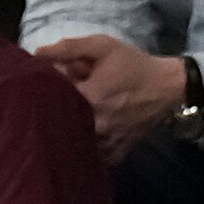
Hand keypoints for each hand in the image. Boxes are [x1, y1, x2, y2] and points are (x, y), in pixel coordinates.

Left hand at [32, 35, 185, 161]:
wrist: (168, 86)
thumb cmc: (133, 64)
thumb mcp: (102, 46)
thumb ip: (69, 48)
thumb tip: (36, 54)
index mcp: (90, 98)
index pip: (52, 97)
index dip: (45, 90)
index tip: (44, 83)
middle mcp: (97, 124)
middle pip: (61, 123)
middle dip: (55, 113)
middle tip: (54, 102)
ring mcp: (108, 142)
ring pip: (76, 143)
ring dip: (68, 133)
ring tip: (66, 120)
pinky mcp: (117, 151)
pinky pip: (95, 157)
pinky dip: (87, 149)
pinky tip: (84, 139)